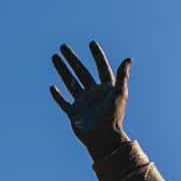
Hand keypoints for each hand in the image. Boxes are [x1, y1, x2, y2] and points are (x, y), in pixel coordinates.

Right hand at [49, 41, 131, 159]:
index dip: (97, 56)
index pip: (101, 68)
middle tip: (63, 46)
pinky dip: (57, 95)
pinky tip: (52, 86)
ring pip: (70, 82)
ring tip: (54, 57)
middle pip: (81, 72)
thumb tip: (128, 59)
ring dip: (62, 70)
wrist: (104, 137)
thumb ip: (122, 76)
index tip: (92, 43)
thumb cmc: (114, 116)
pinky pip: (63, 102)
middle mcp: (94, 93)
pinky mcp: (73, 113)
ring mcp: (83, 103)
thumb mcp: (119, 93)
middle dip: (72, 59)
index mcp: (106, 88)